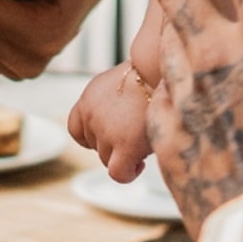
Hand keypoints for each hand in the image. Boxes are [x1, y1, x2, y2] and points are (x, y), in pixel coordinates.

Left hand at [68, 63, 154, 180]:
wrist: (166, 67)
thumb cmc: (156, 71)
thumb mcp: (126, 80)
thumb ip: (117, 99)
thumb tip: (126, 119)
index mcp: (90, 96)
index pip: (77, 128)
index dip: (94, 136)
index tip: (113, 134)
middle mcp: (91, 114)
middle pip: (94, 145)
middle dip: (114, 145)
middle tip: (137, 135)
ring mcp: (105, 131)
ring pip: (106, 160)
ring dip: (124, 156)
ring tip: (144, 142)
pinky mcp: (124, 145)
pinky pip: (118, 173)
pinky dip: (128, 173)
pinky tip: (140, 164)